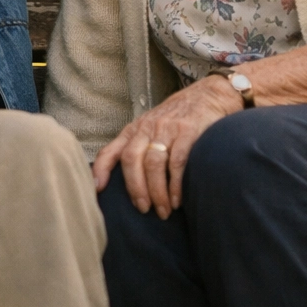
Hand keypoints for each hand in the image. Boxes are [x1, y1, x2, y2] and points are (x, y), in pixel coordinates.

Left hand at [92, 75, 242, 218]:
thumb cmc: (177, 117)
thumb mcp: (152, 127)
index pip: (112, 150)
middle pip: (132, 160)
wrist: (209, 95)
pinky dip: (176, 185)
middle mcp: (148, 127)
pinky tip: (177, 200)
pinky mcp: (188, 131)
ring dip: (157, 192)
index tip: (98, 189)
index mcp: (135, 130)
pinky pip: (177, 162)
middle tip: (143, 209)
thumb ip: (137, 146)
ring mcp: (167, 128)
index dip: (101, 170)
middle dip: (136, 189)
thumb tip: (122, 179)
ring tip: (163, 210)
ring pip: (153, 164)